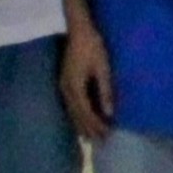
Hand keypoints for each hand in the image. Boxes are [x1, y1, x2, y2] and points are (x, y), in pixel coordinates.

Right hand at [58, 25, 116, 141]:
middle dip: (89, 129)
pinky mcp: (65, 82)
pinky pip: (70, 105)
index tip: (107, 136)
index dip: (96, 126)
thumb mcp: (103, 68)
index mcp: (75, 88)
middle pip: (77, 115)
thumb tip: (109, 113)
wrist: (79, 30)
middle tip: (101, 142)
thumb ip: (105, 91)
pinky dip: (76, 116)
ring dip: (81, 124)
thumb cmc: (93, 46)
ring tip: (90, 137)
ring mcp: (63, 86)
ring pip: (71, 111)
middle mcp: (66, 90)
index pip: (86, 113)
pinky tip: (81, 120)